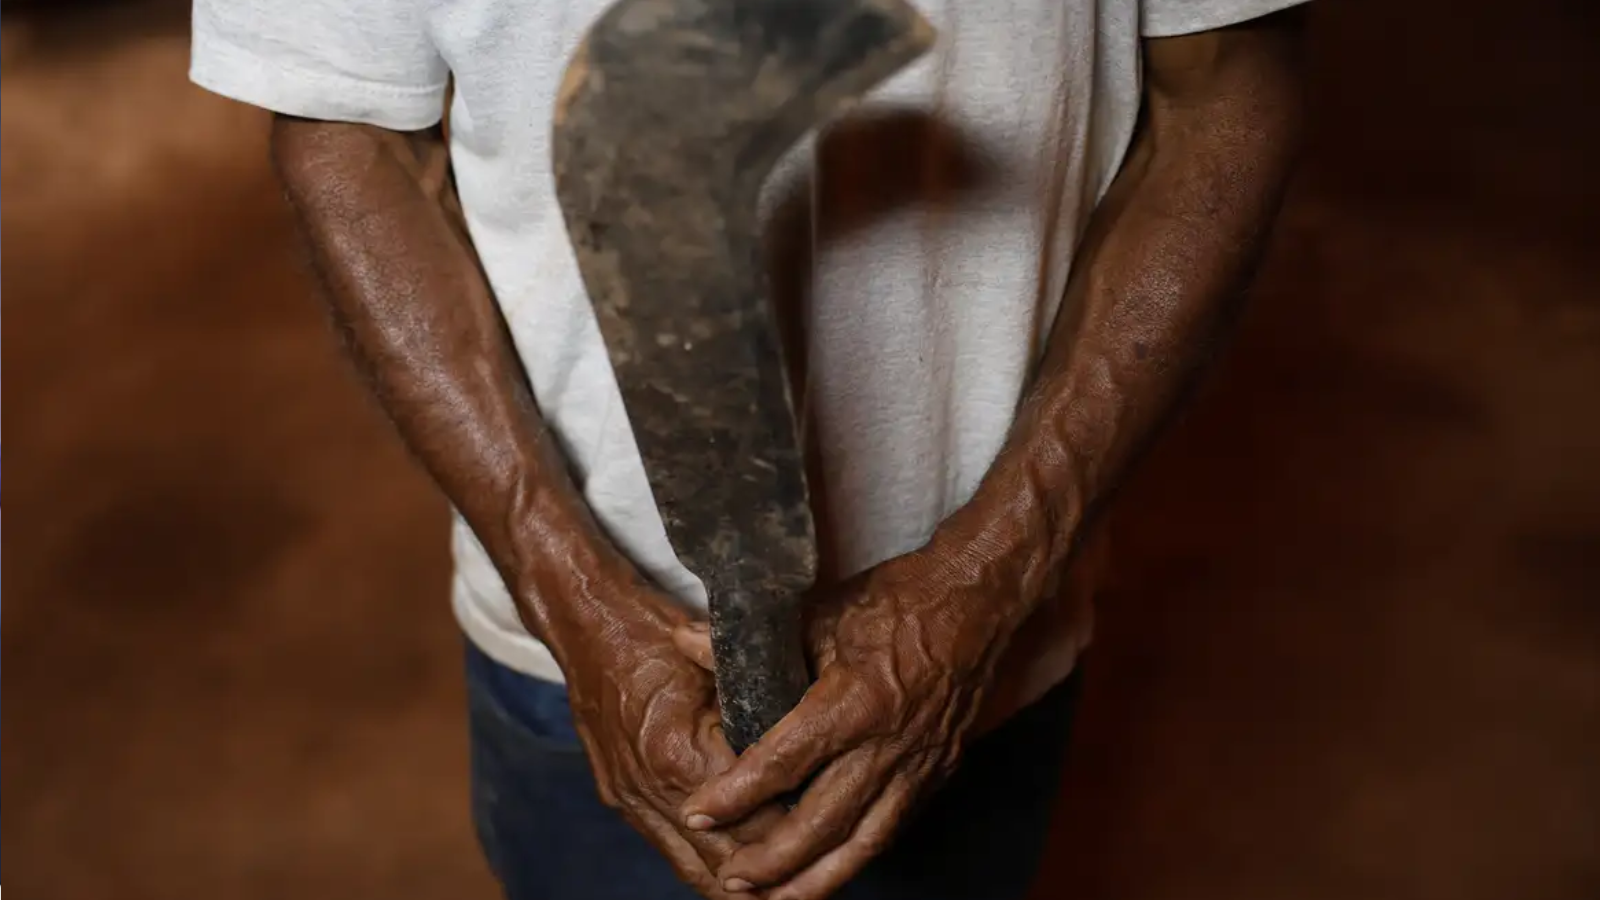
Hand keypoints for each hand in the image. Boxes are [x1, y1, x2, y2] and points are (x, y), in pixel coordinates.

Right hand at [555, 587, 784, 899]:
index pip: (751, 818)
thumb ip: (759, 708)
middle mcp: (652, 787)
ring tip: (782, 896)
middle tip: (811, 888)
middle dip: (768, 877)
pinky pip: (668, 851)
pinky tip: (735, 875)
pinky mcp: (621, 798)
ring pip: (693, 868)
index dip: (792, 835)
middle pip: (723, 860)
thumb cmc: (654, 631)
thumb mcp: (720, 660)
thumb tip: (809, 745)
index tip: (828, 840)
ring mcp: (631, 798)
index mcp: (680, 753)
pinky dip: (705, 866)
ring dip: (735, 885)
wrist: (584, 623)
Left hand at [672, 550, 1027, 898]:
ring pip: (865, 841)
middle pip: (823, 822)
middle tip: (733, 880)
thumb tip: (686, 641)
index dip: (737, 794)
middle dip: (773, 861)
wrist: (977, 602)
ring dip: (819, 879)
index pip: (784, 762)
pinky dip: (859, 854)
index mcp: (854, 701)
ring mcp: (919, 763)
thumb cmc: (898, 600)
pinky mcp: (938, 771)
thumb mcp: (819, 611)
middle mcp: (888, 743)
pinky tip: (833, 868)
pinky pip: (894, 827)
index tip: (700, 814)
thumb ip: (750, 642)